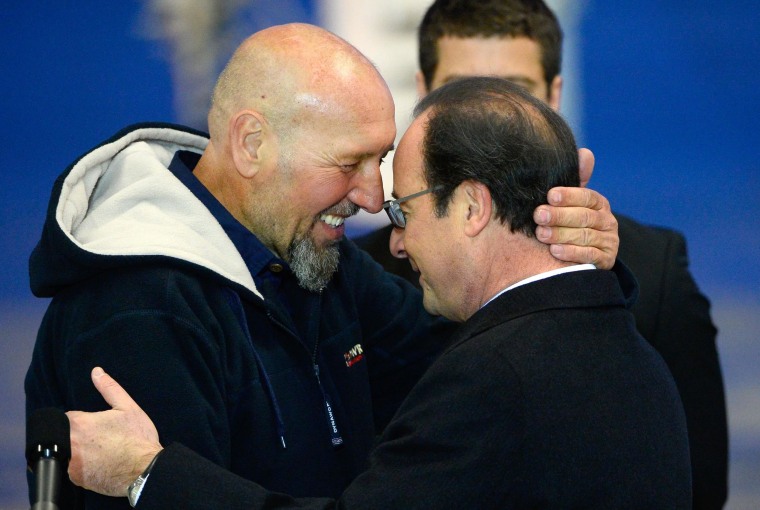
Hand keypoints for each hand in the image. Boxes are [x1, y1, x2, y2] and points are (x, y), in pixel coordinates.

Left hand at [66, 367, 162, 496]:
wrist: (145, 470)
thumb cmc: (137, 438)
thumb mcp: (128, 407)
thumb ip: (109, 388)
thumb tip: (96, 371)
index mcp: (79, 424)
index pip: (68, 418)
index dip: (83, 420)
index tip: (97, 425)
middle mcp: (70, 445)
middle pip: (65, 436)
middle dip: (79, 435)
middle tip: (102, 439)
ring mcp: (72, 465)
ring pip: (69, 453)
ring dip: (79, 452)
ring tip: (103, 452)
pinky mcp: (77, 480)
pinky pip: (74, 470)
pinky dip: (84, 467)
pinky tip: (101, 464)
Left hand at [533, 149, 618, 268]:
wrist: (578, 256)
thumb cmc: (567, 223)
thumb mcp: (568, 202)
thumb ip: (573, 181)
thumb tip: (586, 153)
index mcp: (598, 203)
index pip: (587, 196)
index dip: (569, 195)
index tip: (550, 196)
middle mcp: (607, 220)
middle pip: (584, 217)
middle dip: (560, 216)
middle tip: (539, 215)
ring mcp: (609, 241)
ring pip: (586, 236)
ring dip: (561, 234)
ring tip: (541, 234)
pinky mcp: (607, 260)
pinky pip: (590, 255)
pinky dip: (571, 253)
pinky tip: (554, 251)